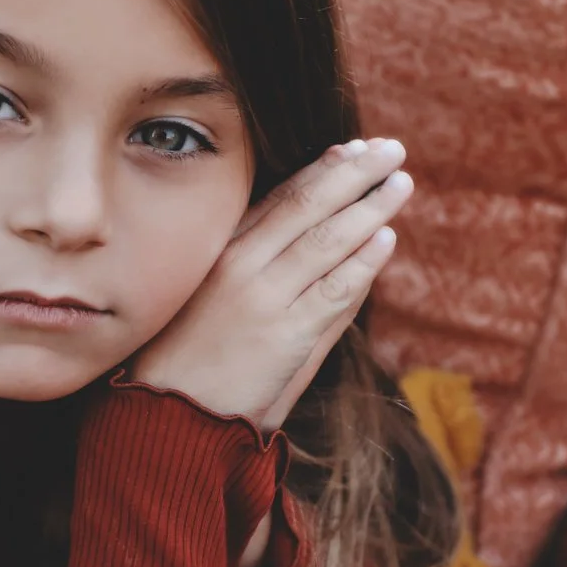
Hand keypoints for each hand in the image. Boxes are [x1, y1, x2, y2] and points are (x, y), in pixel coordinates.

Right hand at [127, 137, 411, 432]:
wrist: (166, 417)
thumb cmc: (186, 365)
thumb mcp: (215, 304)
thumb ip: (266, 274)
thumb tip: (312, 249)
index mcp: (220, 252)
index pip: (279, 198)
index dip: (320, 170)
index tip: (351, 148)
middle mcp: (241, 266)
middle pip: (307, 205)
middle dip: (352, 173)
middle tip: (389, 150)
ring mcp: (264, 298)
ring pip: (327, 241)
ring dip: (369, 208)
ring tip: (400, 184)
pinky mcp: (285, 335)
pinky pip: (334, 292)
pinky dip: (362, 263)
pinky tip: (386, 240)